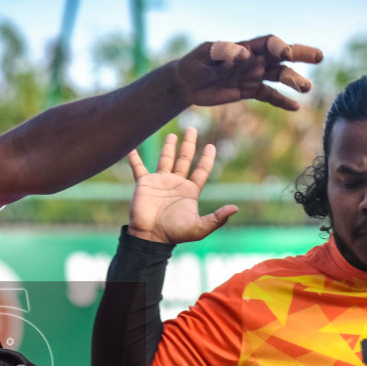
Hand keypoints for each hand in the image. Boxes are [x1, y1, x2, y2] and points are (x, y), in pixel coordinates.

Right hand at [127, 128, 236, 244]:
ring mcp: (160, 182)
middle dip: (189, 144)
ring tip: (173, 135)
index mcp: (189, 191)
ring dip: (169, 147)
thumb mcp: (199, 228)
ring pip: (166, 159)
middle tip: (192, 129)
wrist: (150, 237)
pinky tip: (131, 148)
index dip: (207, 158)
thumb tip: (235, 208)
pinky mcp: (144, 184)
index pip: (201, 170)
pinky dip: (135, 158)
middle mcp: (175, 183)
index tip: (211, 146)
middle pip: (184, 159)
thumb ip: (217, 218)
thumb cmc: (174, 233)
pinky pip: (139, 168)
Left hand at [172, 34, 320, 109]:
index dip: (278, 46)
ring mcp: (254, 76)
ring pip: (279, 76)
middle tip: (319, 57)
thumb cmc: (194, 64)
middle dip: (300, 54)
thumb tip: (243, 54)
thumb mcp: (204, 55)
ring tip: (306, 88)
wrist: (187, 83)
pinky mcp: (250, 91)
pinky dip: (282, 101)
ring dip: (294, 81)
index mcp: (245, 47)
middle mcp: (254, 60)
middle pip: (282, 56)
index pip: (268, 43)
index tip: (284, 53)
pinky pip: (270, 96)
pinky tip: (296, 108)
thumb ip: (222, 51)